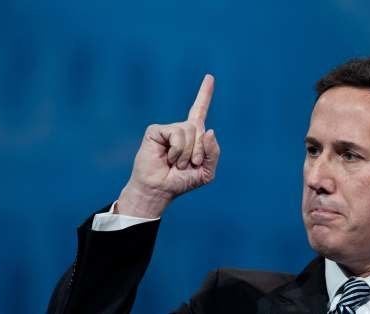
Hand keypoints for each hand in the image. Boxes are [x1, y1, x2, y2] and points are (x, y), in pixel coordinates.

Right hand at [117, 74, 219, 217]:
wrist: (160, 190)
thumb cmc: (181, 181)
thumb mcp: (207, 172)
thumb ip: (213, 152)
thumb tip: (208, 130)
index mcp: (194, 136)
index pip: (200, 111)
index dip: (205, 94)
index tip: (210, 77)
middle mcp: (181, 129)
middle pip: (200, 129)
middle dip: (199, 151)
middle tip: (188, 165)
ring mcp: (168, 129)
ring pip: (189, 131)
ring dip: (187, 153)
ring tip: (176, 163)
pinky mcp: (156, 131)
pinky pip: (177, 134)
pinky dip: (177, 150)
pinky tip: (167, 159)